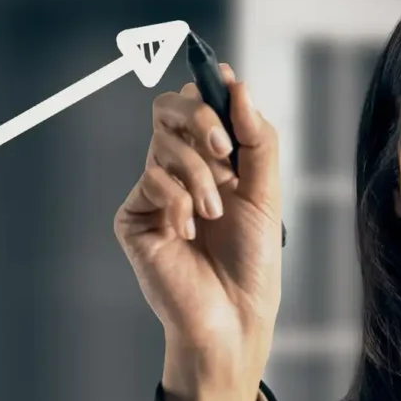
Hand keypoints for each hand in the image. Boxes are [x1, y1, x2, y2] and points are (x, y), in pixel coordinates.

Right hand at [113, 63, 282, 380]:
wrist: (233, 316)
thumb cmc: (252, 262)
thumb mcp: (266, 192)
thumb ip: (255, 138)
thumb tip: (238, 84)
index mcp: (212, 161)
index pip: (198, 105)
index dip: (209, 91)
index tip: (226, 85)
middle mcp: (179, 170)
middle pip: (169, 109)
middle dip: (199, 119)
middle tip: (222, 149)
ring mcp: (154, 193)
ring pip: (163, 145)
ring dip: (197, 176)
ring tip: (215, 213)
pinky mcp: (134, 217)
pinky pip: (150, 181)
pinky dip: (176, 202)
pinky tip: (187, 232)